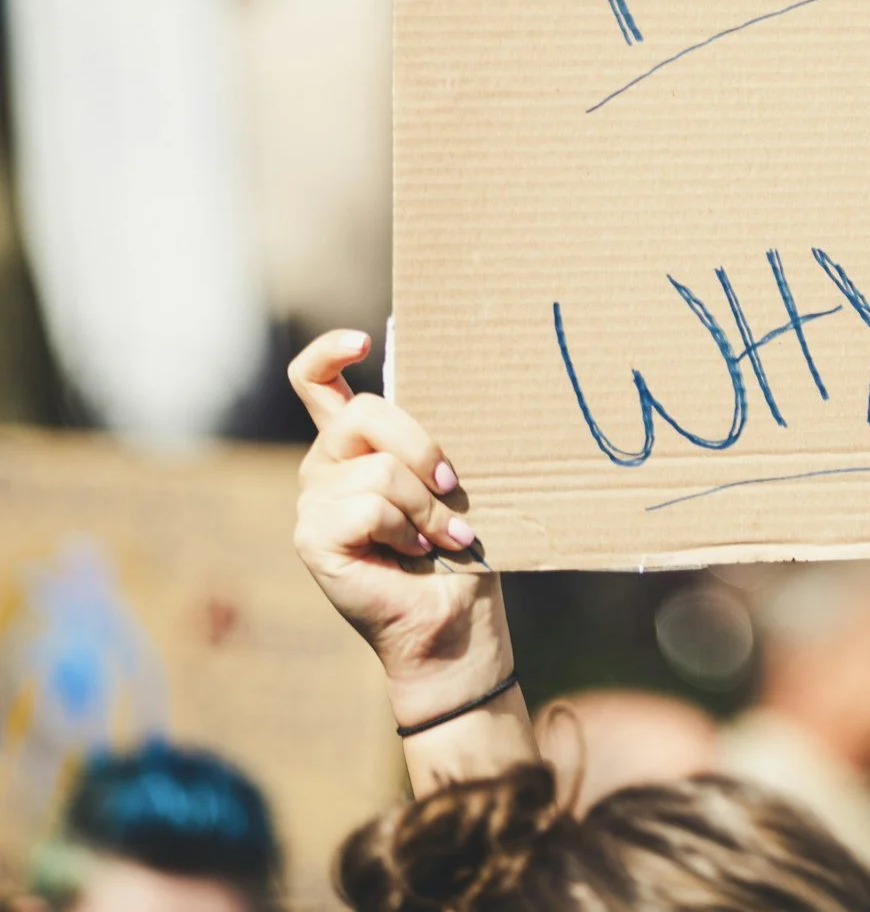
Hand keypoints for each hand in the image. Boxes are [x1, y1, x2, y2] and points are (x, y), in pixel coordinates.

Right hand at [290, 330, 504, 719]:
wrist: (454, 621)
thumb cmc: (462, 547)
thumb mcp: (451, 480)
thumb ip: (434, 439)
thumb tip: (466, 387)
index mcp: (355, 445)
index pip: (315, 381)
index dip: (329, 353)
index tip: (362, 340)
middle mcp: (325, 466)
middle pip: (363, 414)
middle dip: (421, 447)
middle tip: (454, 486)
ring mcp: (312, 502)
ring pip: (378, 469)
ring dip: (426, 505)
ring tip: (443, 536)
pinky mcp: (311, 537)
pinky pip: (367, 507)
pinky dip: (406, 529)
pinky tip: (414, 552)